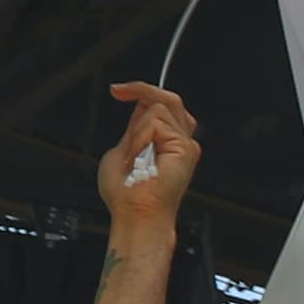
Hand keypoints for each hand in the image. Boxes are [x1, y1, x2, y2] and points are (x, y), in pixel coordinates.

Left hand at [98, 82, 199, 222]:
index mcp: (165, 140)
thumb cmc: (126, 194)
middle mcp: (179, 139)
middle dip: (142, 90)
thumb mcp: (122, 149)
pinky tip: (138, 158)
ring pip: (158, 108)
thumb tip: (140, 105)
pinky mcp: (186, 146)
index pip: (160, 104)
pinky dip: (140, 139)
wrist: (135, 213)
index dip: (140, 91)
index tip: (118, 91)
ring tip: (132, 157)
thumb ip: (134, 129)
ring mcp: (185, 142)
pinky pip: (156, 123)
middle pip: (167, 98)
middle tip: (120, 92)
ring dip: (136, 132)